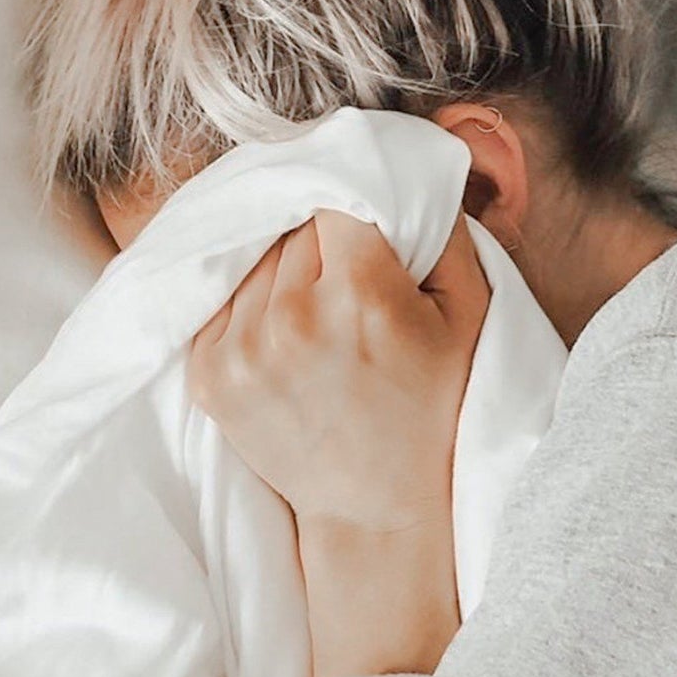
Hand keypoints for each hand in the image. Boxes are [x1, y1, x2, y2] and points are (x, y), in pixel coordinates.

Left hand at [189, 212, 488, 676]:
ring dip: (280, 273)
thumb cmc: (432, 408)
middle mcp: (292, 317)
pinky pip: (221, 301)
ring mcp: (241, 348)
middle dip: (319, 242)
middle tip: (347, 283)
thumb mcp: (468, 315)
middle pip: (292, 227)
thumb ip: (441, 230)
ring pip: (253, 260)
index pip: (336, 198)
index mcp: (360, 295)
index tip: (361, 224)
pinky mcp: (207, 374)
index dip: (352, 206)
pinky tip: (284, 340)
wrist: (374, 510)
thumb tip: (405, 167)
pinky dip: (248, 307)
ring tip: (317, 316)